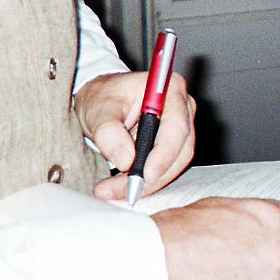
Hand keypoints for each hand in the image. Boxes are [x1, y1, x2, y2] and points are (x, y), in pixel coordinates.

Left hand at [72, 69, 195, 200]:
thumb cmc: (102, 97)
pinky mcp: (173, 145)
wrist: (98, 99)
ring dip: (148, 183)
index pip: (176, 126)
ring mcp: (180, 127)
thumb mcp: (98, 111)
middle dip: (153, 175)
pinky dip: (146, 182)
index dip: (164, 154)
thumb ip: (108, 132)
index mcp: (168, 90)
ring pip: (175, 164)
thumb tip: (126, 159)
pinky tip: (124, 187)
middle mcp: (181, 107)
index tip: (147, 174)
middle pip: (179, 150)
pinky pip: (167, 168)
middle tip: (124, 190)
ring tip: (115, 190)